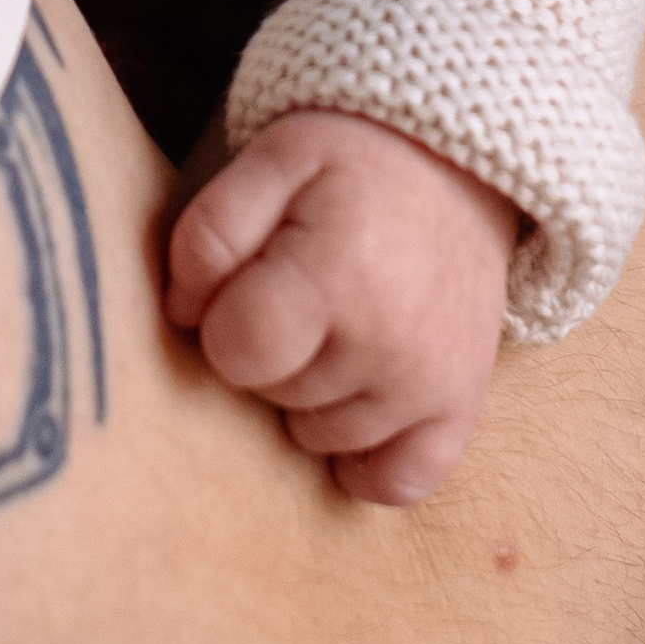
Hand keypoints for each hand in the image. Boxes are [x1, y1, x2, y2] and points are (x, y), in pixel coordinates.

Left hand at [164, 110, 517, 507]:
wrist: (460, 164)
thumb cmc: (353, 161)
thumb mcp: (271, 159)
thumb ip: (211, 233)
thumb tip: (183, 314)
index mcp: (337, 274)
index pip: (236, 352)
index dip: (222, 321)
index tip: (244, 285)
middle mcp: (389, 343)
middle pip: (273, 394)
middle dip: (268, 349)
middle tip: (301, 289)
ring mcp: (431, 385)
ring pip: (319, 438)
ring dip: (311, 393)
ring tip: (338, 321)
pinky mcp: (461, 410)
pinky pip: (397, 484)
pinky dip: (367, 462)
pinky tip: (357, 406)